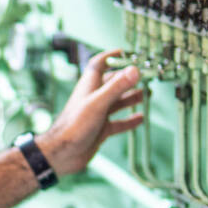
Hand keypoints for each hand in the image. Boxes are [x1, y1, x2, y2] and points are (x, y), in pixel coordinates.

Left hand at [39, 49, 143, 175]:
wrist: (61, 154)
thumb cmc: (74, 127)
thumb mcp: (98, 103)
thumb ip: (117, 87)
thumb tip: (135, 70)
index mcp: (89, 87)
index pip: (99, 64)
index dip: (111, 57)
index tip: (126, 53)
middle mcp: (93, 98)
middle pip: (113, 83)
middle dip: (128, 79)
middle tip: (146, 76)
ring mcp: (97, 114)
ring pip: (117, 102)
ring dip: (131, 98)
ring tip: (147, 94)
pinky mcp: (100, 129)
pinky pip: (118, 123)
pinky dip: (129, 120)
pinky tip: (140, 118)